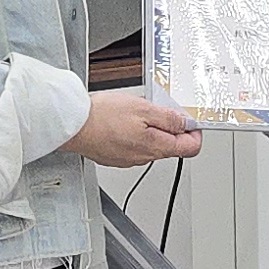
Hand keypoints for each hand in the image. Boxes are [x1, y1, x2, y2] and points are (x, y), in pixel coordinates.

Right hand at [77, 89, 202, 167]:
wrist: (73, 126)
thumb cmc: (103, 117)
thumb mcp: (143, 108)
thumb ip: (169, 118)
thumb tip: (186, 124)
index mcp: (156, 147)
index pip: (191, 148)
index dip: (194, 131)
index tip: (190, 119)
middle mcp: (144, 158)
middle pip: (171, 146)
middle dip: (170, 127)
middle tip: (158, 109)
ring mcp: (129, 159)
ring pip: (151, 145)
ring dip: (150, 129)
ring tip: (135, 113)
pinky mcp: (116, 157)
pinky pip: (133, 146)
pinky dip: (133, 133)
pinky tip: (121, 122)